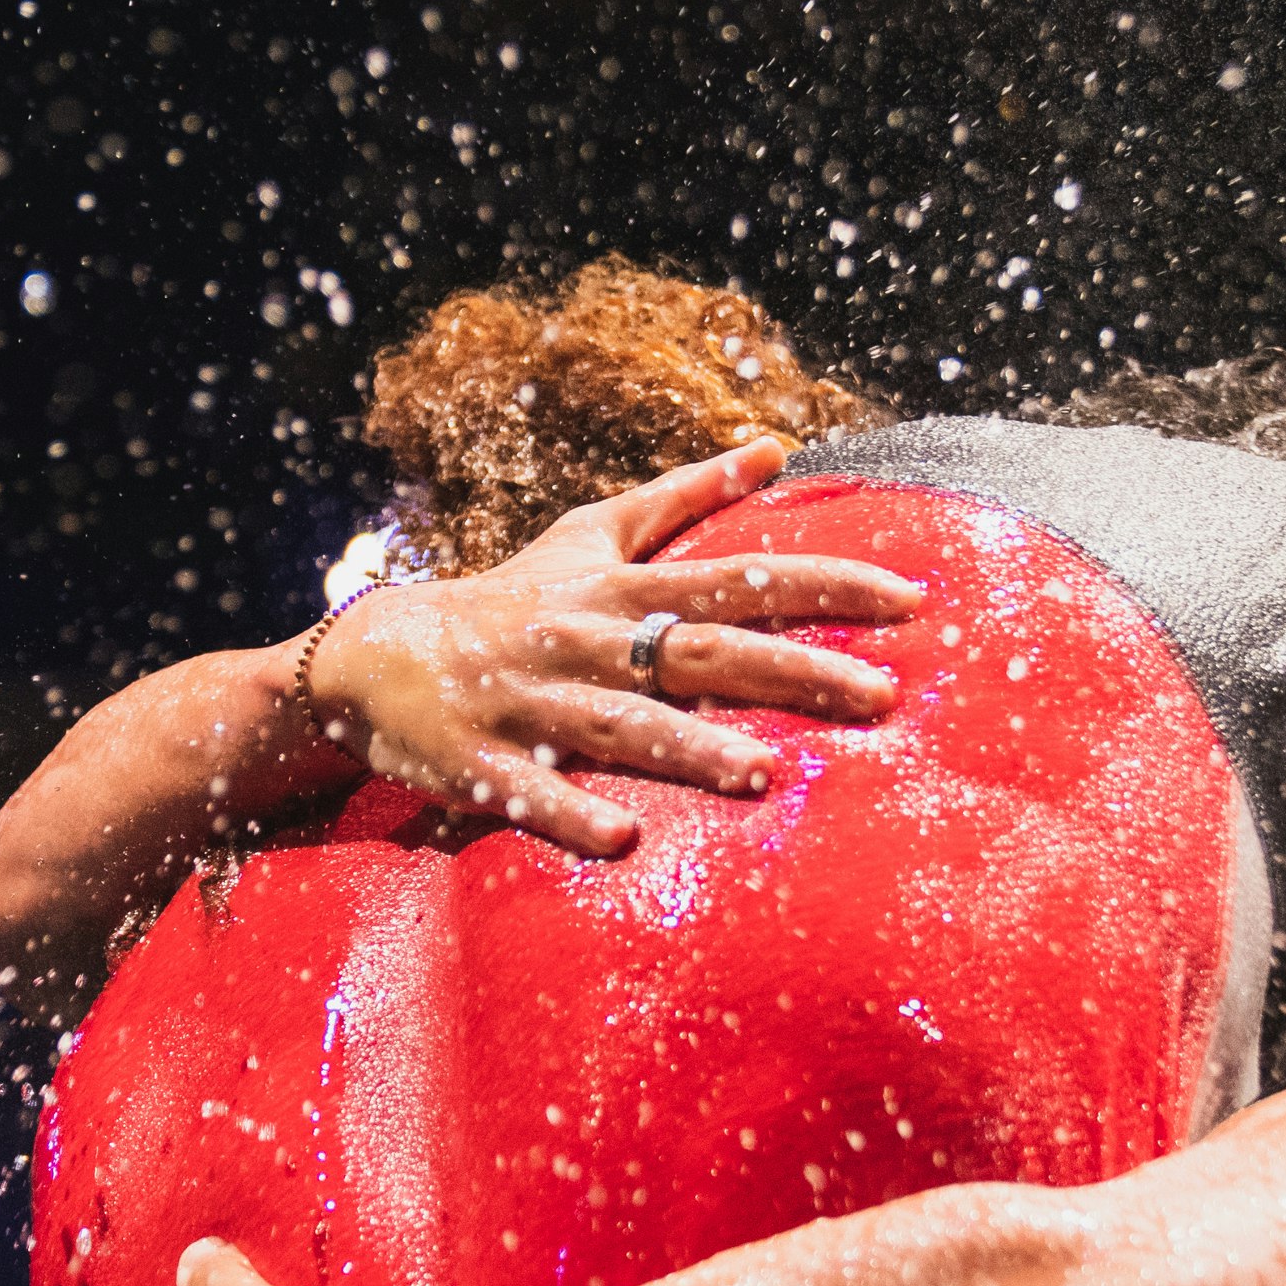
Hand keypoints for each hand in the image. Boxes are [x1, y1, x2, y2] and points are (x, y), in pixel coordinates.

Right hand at [310, 437, 921, 857]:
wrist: (376, 657)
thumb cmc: (509, 598)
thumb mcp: (591, 536)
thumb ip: (687, 497)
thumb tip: (776, 447)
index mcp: (619, 589)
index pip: (740, 579)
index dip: (826, 583)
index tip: (909, 597)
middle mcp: (586, 640)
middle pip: (703, 653)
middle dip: (794, 671)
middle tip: (882, 694)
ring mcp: (535, 703)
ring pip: (622, 725)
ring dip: (692, 749)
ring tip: (765, 772)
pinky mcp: (485, 764)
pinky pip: (534, 792)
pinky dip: (574, 812)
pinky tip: (624, 838)